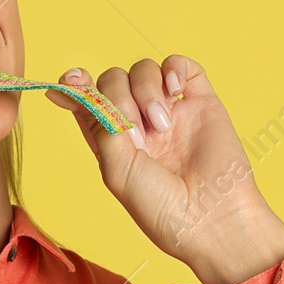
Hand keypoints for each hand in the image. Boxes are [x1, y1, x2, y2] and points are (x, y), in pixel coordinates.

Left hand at [44, 55, 283, 283]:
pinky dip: (174, 69)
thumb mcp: (116, 168)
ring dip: (146, 91)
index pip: (89, 101)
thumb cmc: (161, 206)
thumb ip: (99, 124)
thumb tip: (73, 86)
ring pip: (144, 69)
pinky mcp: (201, 102)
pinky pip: (182, 65)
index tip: (71, 80)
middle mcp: (139, 123)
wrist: (212, 218)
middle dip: (118, 97)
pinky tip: (175, 91)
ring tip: (162, 126)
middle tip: (136, 135)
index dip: (77, 86)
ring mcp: (170, 110)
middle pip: (114, 79)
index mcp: (113, 140)